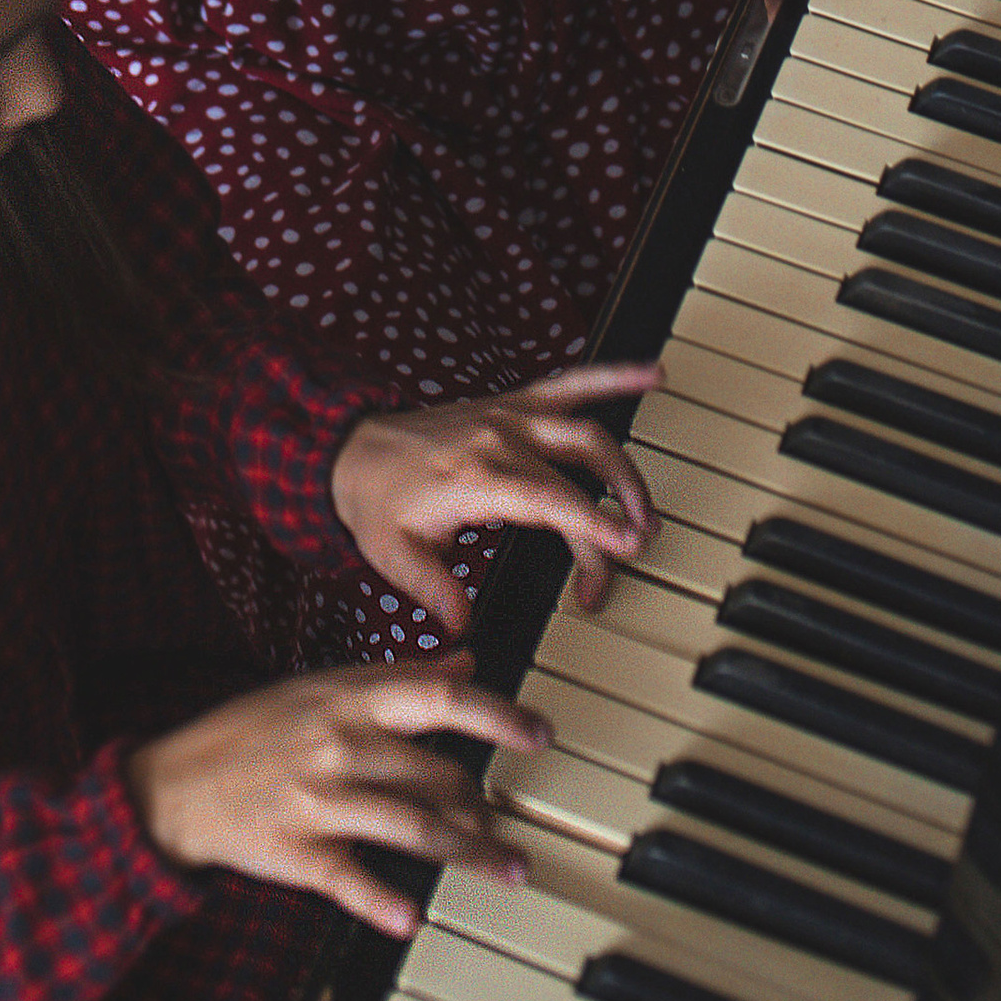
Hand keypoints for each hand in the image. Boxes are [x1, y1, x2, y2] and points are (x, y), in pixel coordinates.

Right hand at [125, 650, 548, 939]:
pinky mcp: (297, 853)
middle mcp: (341, 744)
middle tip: (510, 827)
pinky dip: (383, 902)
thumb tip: (465, 660)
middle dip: (486, 806)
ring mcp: (320, 800)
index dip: (499, 715)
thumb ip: (398, 676)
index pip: (441, 698)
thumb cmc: (254, 731)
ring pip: (413, 828)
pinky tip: (412, 919)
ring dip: (469, 852)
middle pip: (438, 774)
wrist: (175, 784)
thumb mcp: (322, 686)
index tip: (539, 733)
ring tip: (505, 868)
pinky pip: (351, 880)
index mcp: (349, 699)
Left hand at [330, 364, 662, 635]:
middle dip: (616, 509)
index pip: (549, 499)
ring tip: (649, 507)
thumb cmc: (375, 500)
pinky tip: (650, 374)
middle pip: (578, 469)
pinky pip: (570, 382)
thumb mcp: (393, 555)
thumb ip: (433, 590)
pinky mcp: (513, 405)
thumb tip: (462, 626)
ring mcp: (509, 415)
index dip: (592, 522)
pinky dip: (612, 376)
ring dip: (624, 465)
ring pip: (585, 428)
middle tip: (633, 550)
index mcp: (476, 475)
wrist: (351, 449)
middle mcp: (500, 438)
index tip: (626, 545)